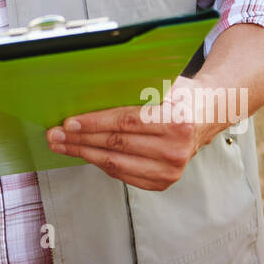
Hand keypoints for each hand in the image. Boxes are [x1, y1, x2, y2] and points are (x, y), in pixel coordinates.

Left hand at [45, 76, 221, 190]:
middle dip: (80, 139)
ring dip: (84, 154)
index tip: (69, 122)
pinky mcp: (164, 182)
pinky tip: (85, 154)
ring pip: (116, 163)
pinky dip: (101, 163)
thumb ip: (134, 87)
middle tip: (56, 134)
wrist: (208, 115)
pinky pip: (123, 174)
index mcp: (176, 120)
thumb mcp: (164, 82)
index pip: (126, 122)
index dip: (94, 123)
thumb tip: (90, 88)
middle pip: (116, 145)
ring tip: (62, 145)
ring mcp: (171, 169)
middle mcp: (175, 148)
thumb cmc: (180, 94)